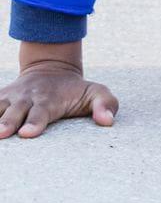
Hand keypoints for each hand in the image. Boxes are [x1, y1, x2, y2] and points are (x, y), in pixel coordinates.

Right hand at [0, 50, 116, 139]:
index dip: (35, 122)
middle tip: (2, 133)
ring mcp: (9, 98)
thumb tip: (108, 121)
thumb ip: (106, 104)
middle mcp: (26, 98)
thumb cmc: (75, 89)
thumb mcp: (95, 92)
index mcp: (49, 100)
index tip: (29, 132)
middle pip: (14, 112)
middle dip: (8, 122)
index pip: (42, 113)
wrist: (50, 69)